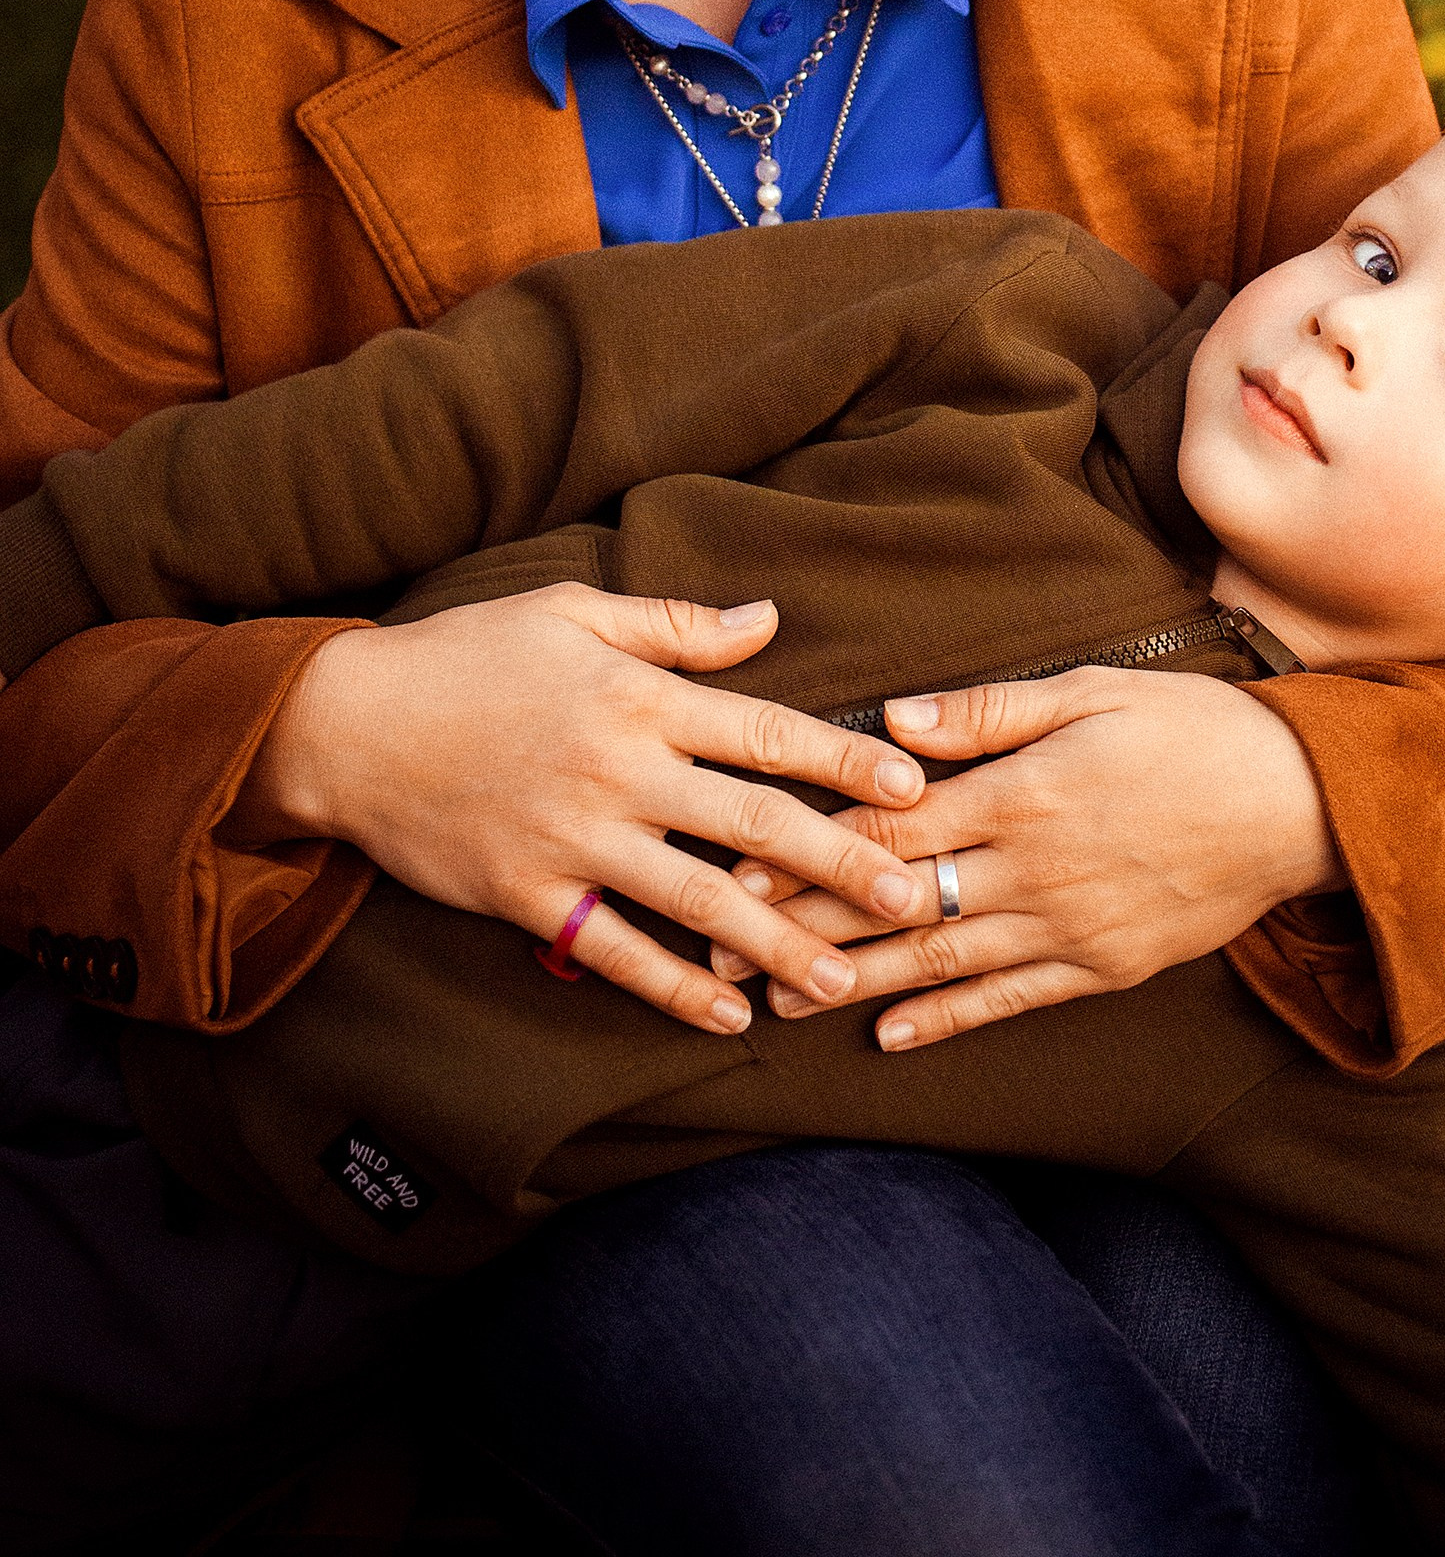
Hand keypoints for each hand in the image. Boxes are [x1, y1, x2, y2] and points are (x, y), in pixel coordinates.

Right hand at [225, 585, 929, 1036]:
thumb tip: (767, 620)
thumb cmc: (467, 655)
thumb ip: (676, 625)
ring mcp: (574, 840)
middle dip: (842, 863)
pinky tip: (730, 1014)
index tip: (914, 789)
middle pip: (753, 823)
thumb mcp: (572, 612)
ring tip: (843, 979)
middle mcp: (619, 770)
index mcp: (639, 696)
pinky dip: (673, 988)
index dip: (845, 760)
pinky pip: (612, 951)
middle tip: (915, 897)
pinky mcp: (527, 896)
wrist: (347, 723)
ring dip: (777, 945)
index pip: (766, 730)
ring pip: (698, 900)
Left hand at [719, 666, 1341, 1050]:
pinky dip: (946, 1021)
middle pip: (897, 903)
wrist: (1300, 805)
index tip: (741, 864)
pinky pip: (1007, 1000)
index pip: (892, 828)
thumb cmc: (1194, 729)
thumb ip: (989, 713)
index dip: (810, 849)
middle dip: (806, 925)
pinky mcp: (1100, 968)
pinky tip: (890, 1036)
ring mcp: (1067, 928)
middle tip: (726, 947)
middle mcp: (1033, 872)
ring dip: (853, 983)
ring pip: (939, 962)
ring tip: (779, 1002)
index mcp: (1023, 794)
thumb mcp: (1094, 691)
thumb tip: (896, 726)